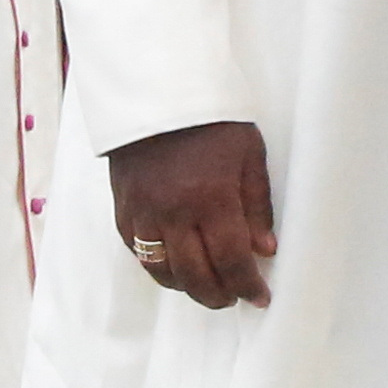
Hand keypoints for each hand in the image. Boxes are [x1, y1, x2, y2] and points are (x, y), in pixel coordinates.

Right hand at [108, 119, 275, 309]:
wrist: (157, 90)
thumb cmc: (210, 119)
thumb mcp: (249, 154)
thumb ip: (257, 205)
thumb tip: (264, 249)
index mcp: (211, 197)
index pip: (231, 260)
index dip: (248, 286)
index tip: (260, 297)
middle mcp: (174, 212)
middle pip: (195, 276)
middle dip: (218, 296)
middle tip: (234, 297)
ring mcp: (144, 212)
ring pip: (162, 271)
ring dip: (187, 286)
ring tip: (206, 285)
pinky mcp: (123, 207)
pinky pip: (137, 251)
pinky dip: (158, 266)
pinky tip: (175, 264)